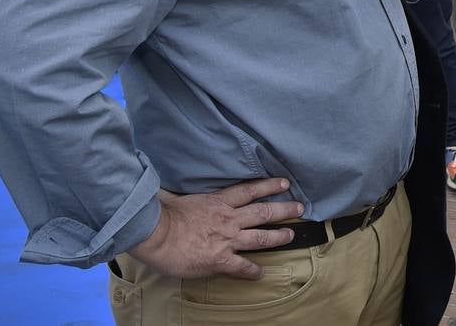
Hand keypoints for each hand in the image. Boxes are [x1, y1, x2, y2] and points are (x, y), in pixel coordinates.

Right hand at [128, 178, 302, 279]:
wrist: (156, 233)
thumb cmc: (161, 214)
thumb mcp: (174, 195)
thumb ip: (179, 192)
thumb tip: (167, 188)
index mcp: (218, 201)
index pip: (249, 190)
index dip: (268, 185)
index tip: (284, 182)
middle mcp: (228, 218)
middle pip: (263, 211)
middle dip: (283, 209)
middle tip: (300, 207)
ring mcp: (227, 239)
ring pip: (260, 237)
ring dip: (278, 236)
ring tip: (291, 235)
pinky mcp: (220, 259)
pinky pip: (242, 266)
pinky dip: (252, 271)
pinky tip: (260, 273)